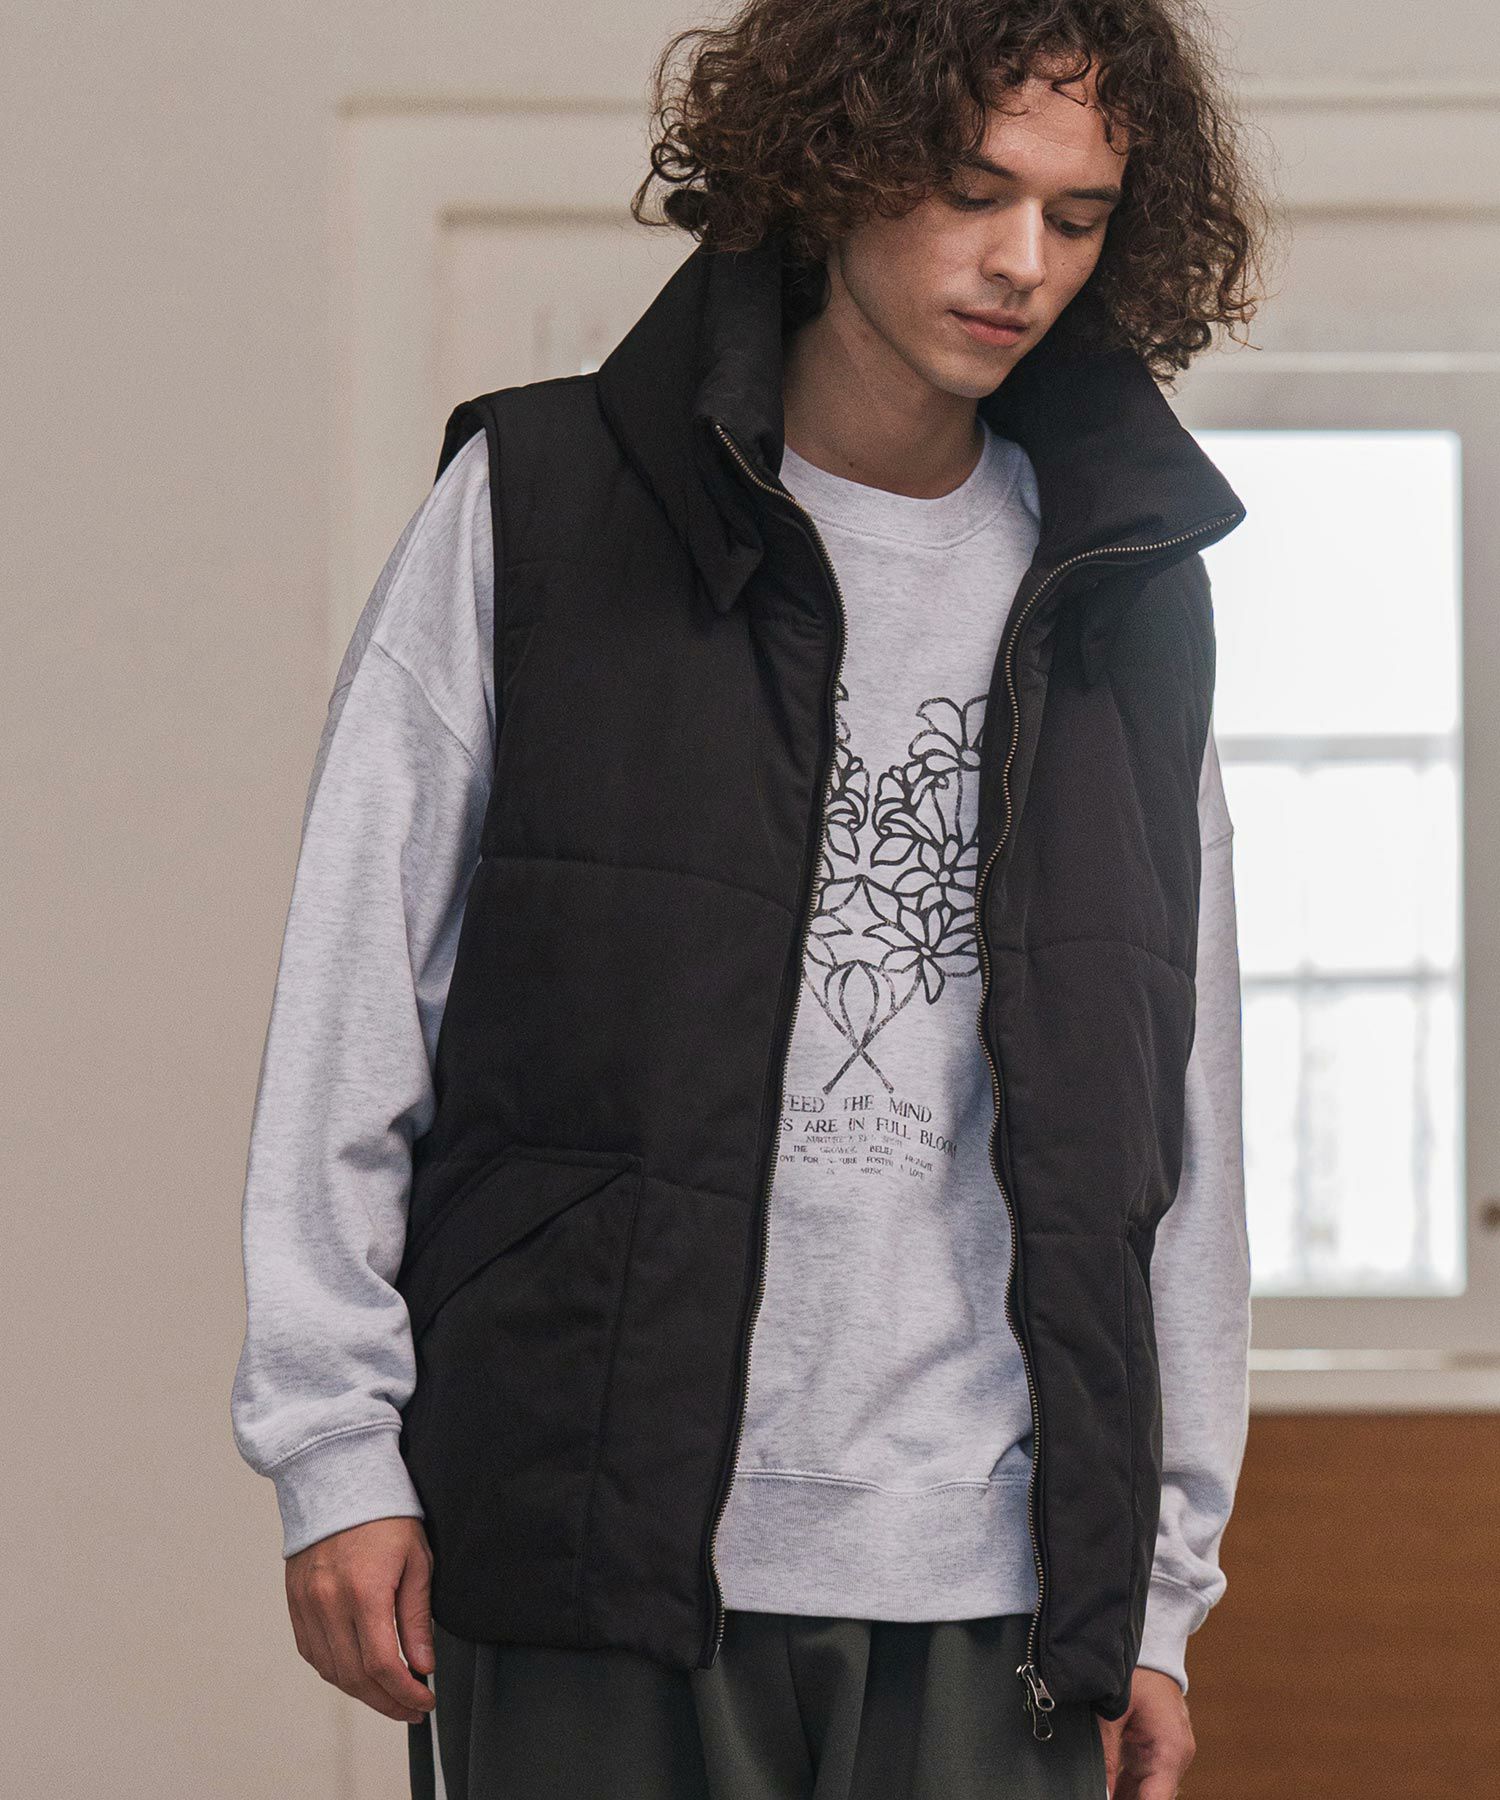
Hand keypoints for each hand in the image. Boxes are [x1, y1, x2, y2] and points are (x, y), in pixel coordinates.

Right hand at [285, 1516, 437, 1722]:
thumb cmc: (386, 1515)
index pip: (382, 1664)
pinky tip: (357, 1673)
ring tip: (388, 1695)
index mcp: (364, 1590)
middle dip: (386, 1702)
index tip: (424, 1702)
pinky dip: (335, 1671)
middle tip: (410, 1709)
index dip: (404, 1692)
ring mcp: (306, 1604)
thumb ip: (416, 1617)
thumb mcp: (417, 1560)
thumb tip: (422, 1666)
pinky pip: (312, 1652)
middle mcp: (329, 1602)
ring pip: (331, 1670)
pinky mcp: (295, 1602)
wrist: (339, 1479)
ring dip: (361, 1692)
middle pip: (354, 1676)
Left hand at [1097, 1667, 1194, 1797]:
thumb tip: (1100, 1794)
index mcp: (1171, 1750)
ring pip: (1147, 1792)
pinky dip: (1124, 1787)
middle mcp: (1176, 1758)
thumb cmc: (1136, 1674)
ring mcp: (1168, 1755)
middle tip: (1095, 1795)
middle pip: (1152, 1798)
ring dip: (1124, 1796)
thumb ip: (1107, 1758)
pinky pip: (1142, 1779)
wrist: (1151, 1651)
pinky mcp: (1157, 1751)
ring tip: (1095, 1792)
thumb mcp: (1113, 1714)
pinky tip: (1104, 1791)